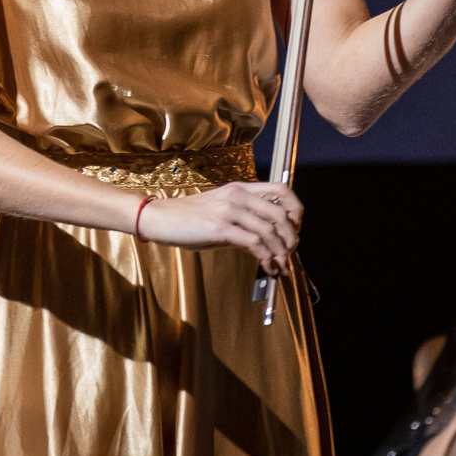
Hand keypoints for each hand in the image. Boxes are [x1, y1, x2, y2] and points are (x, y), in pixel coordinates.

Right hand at [135, 181, 302, 274]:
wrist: (160, 218)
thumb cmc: (189, 218)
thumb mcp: (221, 209)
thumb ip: (244, 218)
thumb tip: (269, 238)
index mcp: (240, 189)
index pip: (281, 189)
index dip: (295, 209)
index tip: (294, 228)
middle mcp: (237, 196)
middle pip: (280, 212)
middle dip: (291, 237)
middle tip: (290, 253)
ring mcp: (228, 211)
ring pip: (269, 230)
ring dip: (281, 253)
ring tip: (281, 266)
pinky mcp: (219, 228)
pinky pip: (253, 243)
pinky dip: (266, 258)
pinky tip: (267, 267)